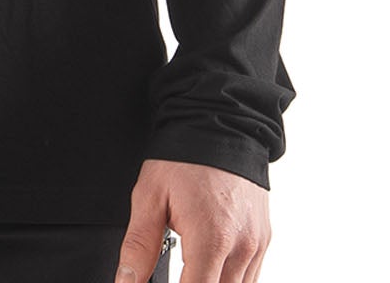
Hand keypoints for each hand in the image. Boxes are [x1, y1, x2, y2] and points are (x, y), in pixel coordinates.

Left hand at [112, 158, 270, 282]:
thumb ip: (139, 245)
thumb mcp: (150, 195)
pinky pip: (250, 278)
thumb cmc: (184, 157)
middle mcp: (240, 246)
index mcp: (211, 237)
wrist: (219, 123)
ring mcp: (256, 245)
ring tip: (189, 271)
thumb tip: (127, 281)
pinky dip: (229, 281)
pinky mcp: (263, 240)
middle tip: (176, 273)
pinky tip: (208, 269)